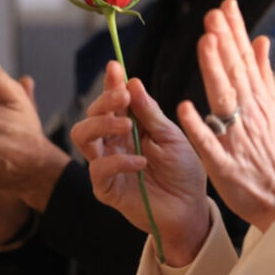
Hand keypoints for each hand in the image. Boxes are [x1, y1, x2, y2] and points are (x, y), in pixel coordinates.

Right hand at [70, 61, 208, 266]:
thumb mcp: (172, 136)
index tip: (114, 67)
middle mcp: (115, 142)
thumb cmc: (184, 171)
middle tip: (123, 96)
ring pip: (82, 136)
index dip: (111, 83)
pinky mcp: (107, 188)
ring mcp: (108, 164)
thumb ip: (150, 113)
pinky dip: (119, 161)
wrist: (191, 208)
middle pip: (91, 115)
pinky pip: (98, 169)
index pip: (114, 101)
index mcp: (131, 126)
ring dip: (102, 124)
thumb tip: (133, 82)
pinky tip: (141, 161)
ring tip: (127, 125)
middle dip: (104, 100)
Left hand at [177, 0, 274, 231]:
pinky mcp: (226, 165)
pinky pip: (210, 143)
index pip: (247, 59)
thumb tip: (262, 40)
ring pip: (225, 100)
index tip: (226, 4)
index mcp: (261, 101)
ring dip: (215, 72)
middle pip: (236, 73)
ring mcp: (239, 138)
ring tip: (205, 44)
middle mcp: (251, 114)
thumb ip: (265, 75)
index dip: (236, 32)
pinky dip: (199, 126)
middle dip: (225, 42)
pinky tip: (186, 106)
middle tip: (214, 14)